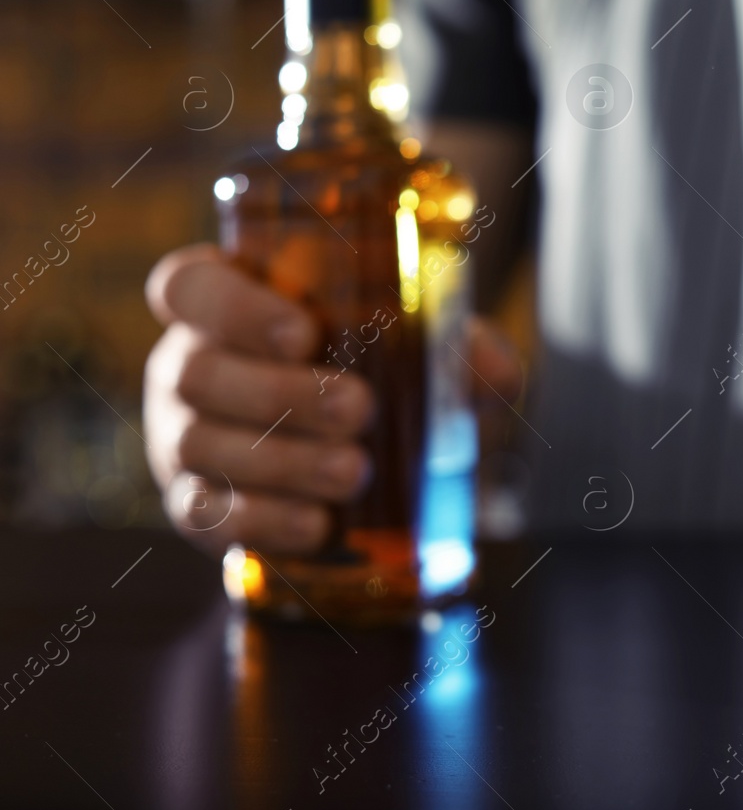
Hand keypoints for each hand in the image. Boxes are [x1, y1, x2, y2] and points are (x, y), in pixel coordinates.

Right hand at [143, 244, 522, 556]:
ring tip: (354, 471)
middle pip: (195, 371)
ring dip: (281, 460)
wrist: (377, 466)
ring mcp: (179, 436)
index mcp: (227, 301)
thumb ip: (462, 349)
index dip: (233, 307)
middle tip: (359, 409)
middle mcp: (188, 363)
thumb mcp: (429, 352)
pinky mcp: (193, 504)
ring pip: (200, 444)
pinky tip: (317, 524)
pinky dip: (264, 520)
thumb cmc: (390, 377)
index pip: (188, 286)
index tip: (303, 332)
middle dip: (278, 393)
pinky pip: (207, 514)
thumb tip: (494, 370)